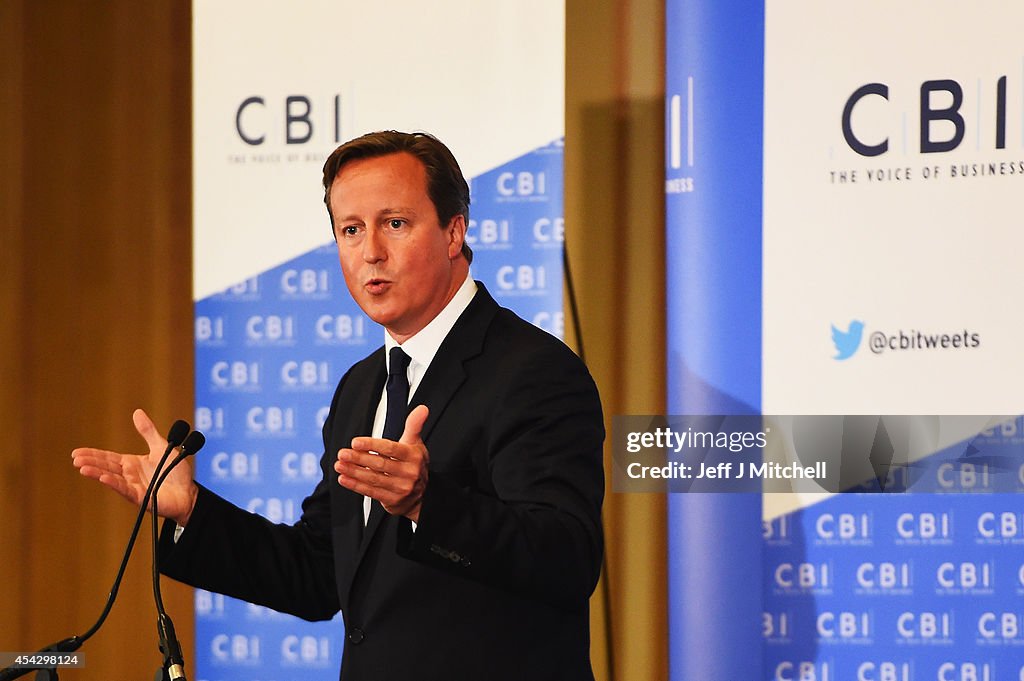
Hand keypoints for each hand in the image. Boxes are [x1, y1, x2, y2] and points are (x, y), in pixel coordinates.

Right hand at [72, 408, 198, 526]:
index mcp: (132, 463)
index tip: (76, 452)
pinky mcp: (141, 497)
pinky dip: (114, 483)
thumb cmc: (176, 472)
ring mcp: (134, 486)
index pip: (108, 458)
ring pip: (112, 478)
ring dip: (97, 473)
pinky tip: (103, 478)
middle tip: (75, 459)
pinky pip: (125, 489)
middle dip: (90, 462)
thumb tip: (137, 412)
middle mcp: (130, 475)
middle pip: (106, 466)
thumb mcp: (161, 446)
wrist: (189, 493)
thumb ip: (148, 431)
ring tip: (82, 468)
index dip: (93, 454)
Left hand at [335, 405, 429, 521]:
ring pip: (374, 479)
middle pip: (380, 464)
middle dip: (359, 458)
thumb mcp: (416, 443)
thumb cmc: (414, 464)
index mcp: (414, 456)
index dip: (372, 445)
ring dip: (354, 472)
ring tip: (339, 465)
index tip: (356, 442)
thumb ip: (414, 425)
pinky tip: (344, 478)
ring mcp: (401, 488)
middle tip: (343, 453)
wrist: (422, 495)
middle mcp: (409, 473)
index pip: (391, 449)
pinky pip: (371, 492)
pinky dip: (356, 485)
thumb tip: (422, 408)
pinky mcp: (392, 500)